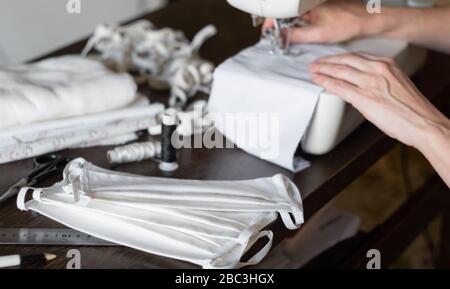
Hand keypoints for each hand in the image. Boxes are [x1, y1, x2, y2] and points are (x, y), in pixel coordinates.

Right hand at [262, 0, 372, 43]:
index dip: (271, 23)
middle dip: (278, 26)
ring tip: (287, 36)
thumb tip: (282, 37)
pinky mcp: (318, 9)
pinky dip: (297, 25)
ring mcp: (313, 4)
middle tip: (276, 38)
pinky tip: (300, 33)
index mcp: (307, 4)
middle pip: (285, 13)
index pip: (281, 12)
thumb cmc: (349, 22)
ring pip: (293, 15)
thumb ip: (298, 36)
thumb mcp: (319, 34)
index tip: (268, 33)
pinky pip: (302, 16)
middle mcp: (309, 2)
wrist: (367, 20)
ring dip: (288, 26)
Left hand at [309, 53, 448, 150]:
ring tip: (313, 72)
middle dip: (327, 62)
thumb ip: (379, 80)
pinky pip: (340, 87)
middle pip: (345, 61)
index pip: (357, 56)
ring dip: (323, 70)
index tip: (330, 59)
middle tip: (315, 64)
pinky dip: (326, 82)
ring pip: (340, 71)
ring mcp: (370, 83)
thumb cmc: (412, 110)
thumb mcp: (396, 85)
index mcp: (387, 64)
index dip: (339, 57)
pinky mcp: (365, 98)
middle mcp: (378, 69)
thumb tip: (359, 85)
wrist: (423, 123)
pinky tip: (318, 82)